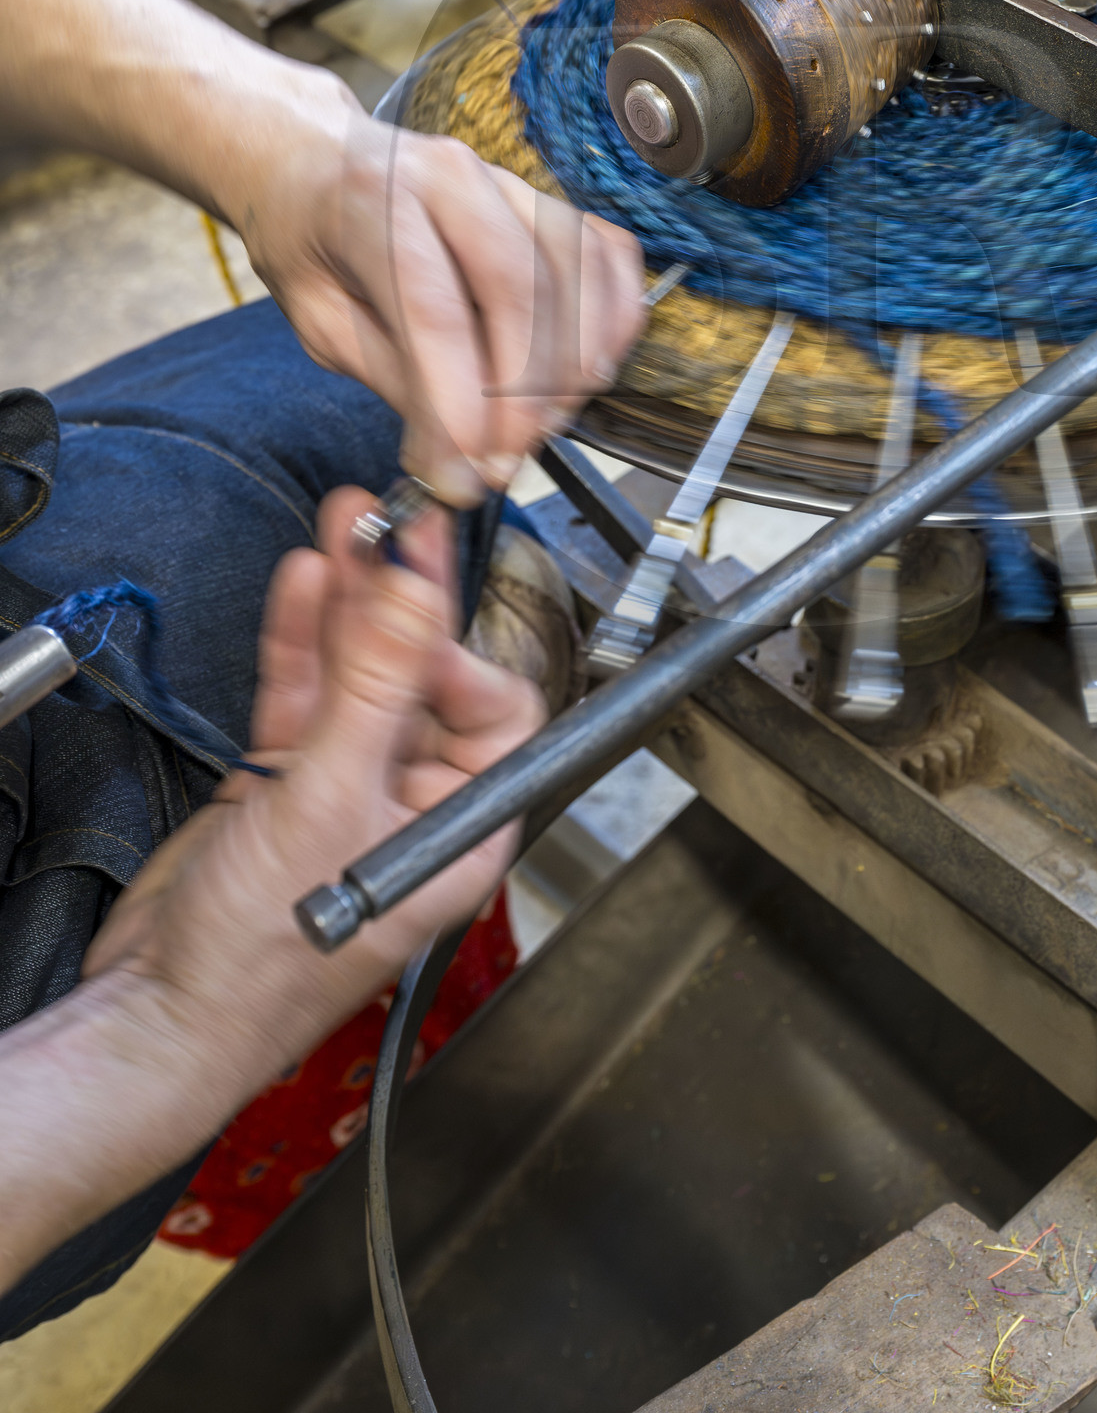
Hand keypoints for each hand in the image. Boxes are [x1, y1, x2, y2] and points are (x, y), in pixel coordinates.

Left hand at [0, 0, 644, 499]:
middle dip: (520, 392)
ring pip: (571, 271)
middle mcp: (444, 177)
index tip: (468, 474)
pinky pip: (603, 250)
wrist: (304, 142)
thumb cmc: (302, 227)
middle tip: (503, 461)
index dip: (461, 404)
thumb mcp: (312, 312)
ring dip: (571, 360)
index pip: (433, 313)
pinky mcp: (538, 186)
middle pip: (517, 292)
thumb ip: (389, 375)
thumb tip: (451, 454)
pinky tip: (590, 360)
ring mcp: (499, 175)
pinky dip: (611, 311)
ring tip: (541, 422)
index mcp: (369, 205)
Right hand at [0, 491, 540, 1297]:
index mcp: (463, 830)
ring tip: (346, 526)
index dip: (462, 649)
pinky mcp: (284, 784)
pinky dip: (301, 642)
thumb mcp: (329, 802)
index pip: (497, 712)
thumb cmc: (262, 963)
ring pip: (360, 677)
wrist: (156, 1014)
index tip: (422, 592)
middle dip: (405, 604)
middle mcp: (415, 805)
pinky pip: (306, 696)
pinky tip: (306, 582)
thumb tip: (417, 595)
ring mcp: (346, 790)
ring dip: (351, 605)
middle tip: (394, 526)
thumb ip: (373, 687)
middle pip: (425, 679)